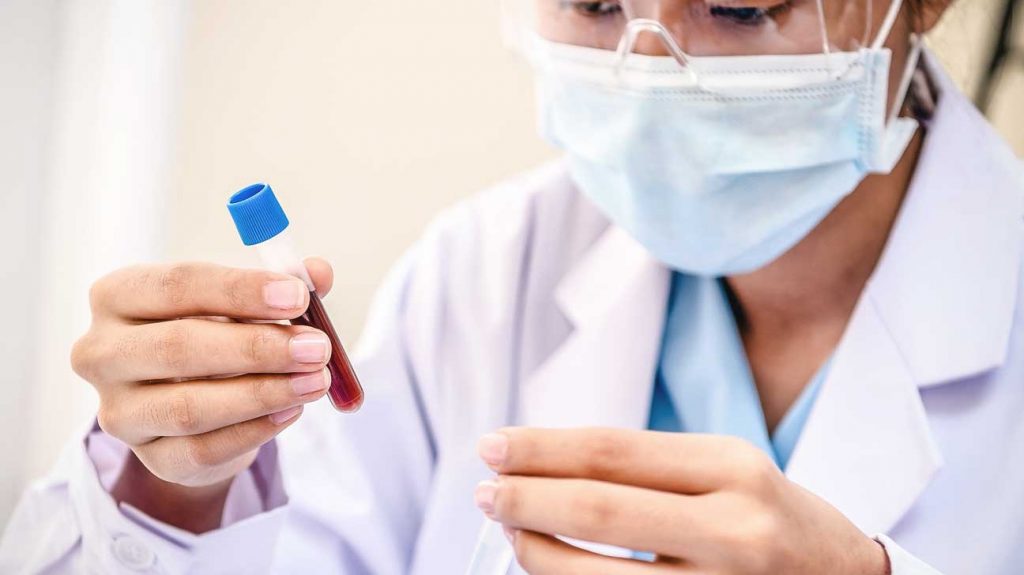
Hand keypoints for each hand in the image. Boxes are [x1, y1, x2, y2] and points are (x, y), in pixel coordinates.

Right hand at [71, 259, 334, 528]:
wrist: (196, 402)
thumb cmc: (218, 333)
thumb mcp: (244, 301)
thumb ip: (281, 285)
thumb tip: (318, 272)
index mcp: (119, 295)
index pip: (176, 286)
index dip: (240, 291)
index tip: (297, 297)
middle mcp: (103, 353)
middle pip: (178, 348)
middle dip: (257, 348)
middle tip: (316, 347)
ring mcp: (119, 411)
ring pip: (190, 407)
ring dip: (263, 393)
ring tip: (315, 381)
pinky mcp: (149, 457)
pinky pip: (203, 450)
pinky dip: (254, 430)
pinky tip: (291, 411)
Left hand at [475, 427, 888, 574]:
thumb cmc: (770, 517)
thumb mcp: (725, 469)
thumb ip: (643, 466)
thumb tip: (541, 466)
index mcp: (734, 469)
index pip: (611, 452)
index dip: (540, 448)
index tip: (491, 446)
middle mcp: (734, 530)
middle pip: (597, 511)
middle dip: (524, 499)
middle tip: (483, 491)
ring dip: (534, 551)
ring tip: (510, 528)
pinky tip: (550, 567)